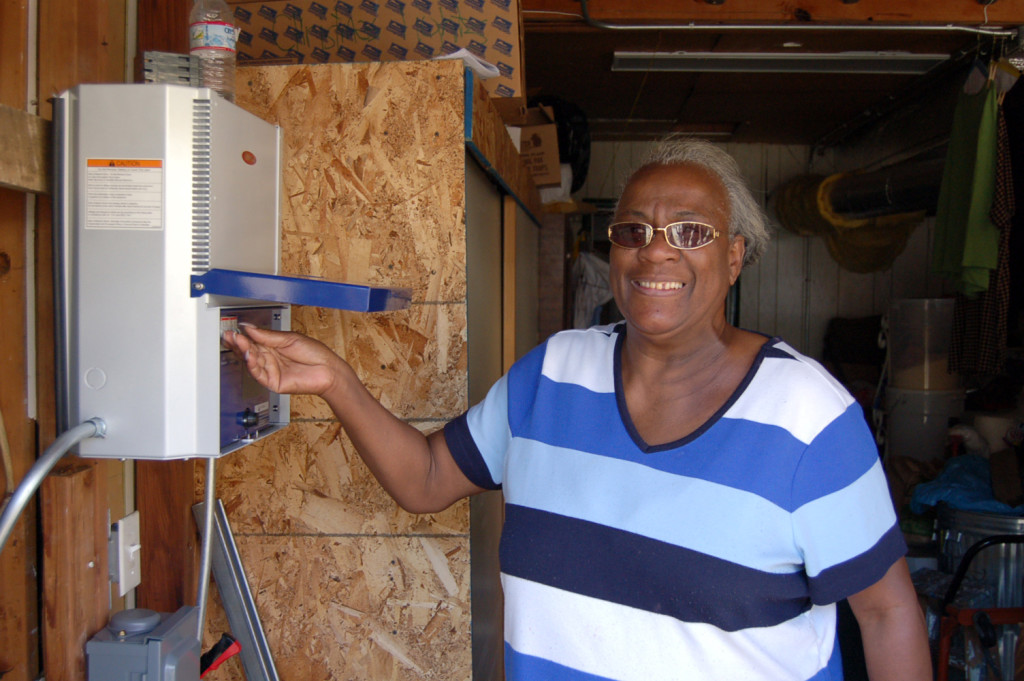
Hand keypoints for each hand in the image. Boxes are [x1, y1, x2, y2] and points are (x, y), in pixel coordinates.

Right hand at [222, 325, 344, 396]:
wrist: (328, 370)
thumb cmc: (315, 353)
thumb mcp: (289, 339)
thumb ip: (267, 336)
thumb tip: (249, 328)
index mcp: (273, 346)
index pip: (252, 341)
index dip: (241, 336)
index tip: (232, 330)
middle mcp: (270, 358)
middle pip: (248, 351)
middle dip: (238, 343)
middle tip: (229, 335)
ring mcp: (270, 370)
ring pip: (251, 362)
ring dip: (243, 352)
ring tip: (238, 342)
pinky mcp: (272, 382)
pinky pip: (258, 374)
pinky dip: (252, 365)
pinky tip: (249, 356)